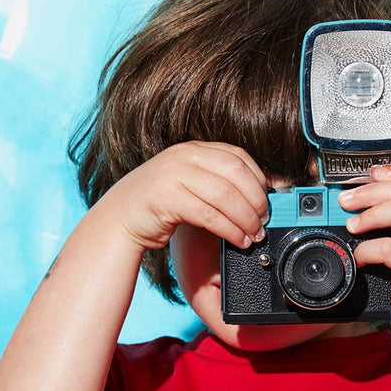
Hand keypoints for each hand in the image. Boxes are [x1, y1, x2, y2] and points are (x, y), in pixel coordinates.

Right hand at [96, 141, 269, 254]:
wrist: (119, 221)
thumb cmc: (157, 207)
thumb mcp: (188, 185)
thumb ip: (214, 182)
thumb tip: (257, 193)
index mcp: (192, 150)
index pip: (237, 156)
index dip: (259, 178)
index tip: (271, 199)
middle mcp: (184, 157)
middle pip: (236, 173)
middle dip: (256, 199)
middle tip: (264, 220)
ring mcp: (174, 175)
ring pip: (226, 195)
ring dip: (246, 218)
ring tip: (254, 235)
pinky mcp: (168, 198)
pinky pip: (210, 215)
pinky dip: (230, 230)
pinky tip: (238, 240)